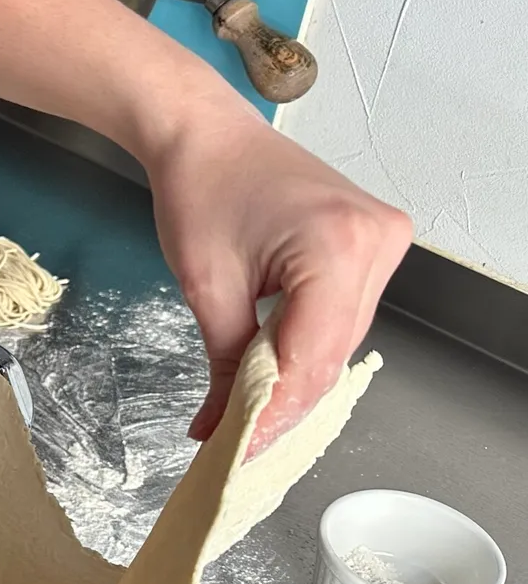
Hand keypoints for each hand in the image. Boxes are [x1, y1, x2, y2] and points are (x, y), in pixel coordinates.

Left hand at [145, 105, 411, 453]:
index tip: (237, 450)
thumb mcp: (207, 287)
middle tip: (235, 441)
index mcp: (338, 246)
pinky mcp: (374, 241)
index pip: (314, 359)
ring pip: (342, 340)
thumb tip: (223, 428)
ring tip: (247, 412)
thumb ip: (228, 364)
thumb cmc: (199, 190)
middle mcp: (377, 242)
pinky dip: (307, 344)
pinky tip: (272, 369)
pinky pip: (344, 313)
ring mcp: (384, 239)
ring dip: (296, 377)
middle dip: (283, 402)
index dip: (275, 414)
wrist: (204, 133)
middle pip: (334, 354)